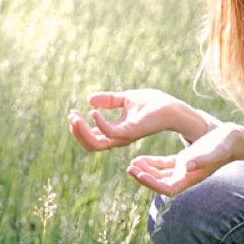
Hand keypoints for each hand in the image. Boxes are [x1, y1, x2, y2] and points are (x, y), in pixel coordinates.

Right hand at [66, 88, 204, 151]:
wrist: (172, 107)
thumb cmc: (153, 104)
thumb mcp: (126, 98)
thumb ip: (108, 100)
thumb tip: (89, 99)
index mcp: (117, 131)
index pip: (92, 138)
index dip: (79, 128)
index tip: (73, 112)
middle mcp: (119, 137)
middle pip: (90, 145)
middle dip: (77, 132)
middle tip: (71, 116)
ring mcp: (124, 137)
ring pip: (96, 144)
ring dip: (82, 131)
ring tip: (75, 117)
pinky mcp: (132, 132)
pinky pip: (110, 133)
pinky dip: (98, 124)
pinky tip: (93, 112)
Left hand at [126, 123, 243, 196]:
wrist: (235, 139)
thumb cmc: (225, 145)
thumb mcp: (212, 151)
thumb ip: (200, 159)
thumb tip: (185, 166)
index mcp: (191, 178)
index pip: (166, 188)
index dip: (151, 183)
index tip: (138, 174)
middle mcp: (186, 177)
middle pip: (160, 183)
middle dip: (144, 177)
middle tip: (130, 168)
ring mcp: (185, 169)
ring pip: (160, 175)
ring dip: (146, 171)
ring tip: (132, 163)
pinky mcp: (185, 160)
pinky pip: (164, 165)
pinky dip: (152, 163)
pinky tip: (141, 158)